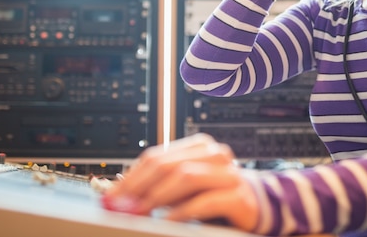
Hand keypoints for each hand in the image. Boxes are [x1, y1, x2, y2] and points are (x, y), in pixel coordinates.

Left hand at [102, 133, 258, 231]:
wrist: (254, 207)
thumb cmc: (213, 196)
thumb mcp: (183, 189)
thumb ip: (157, 186)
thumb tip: (118, 197)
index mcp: (198, 145)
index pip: (156, 156)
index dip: (130, 177)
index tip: (111, 197)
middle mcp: (214, 153)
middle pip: (168, 164)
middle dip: (139, 187)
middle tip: (120, 207)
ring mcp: (228, 172)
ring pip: (185, 177)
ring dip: (157, 197)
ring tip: (139, 212)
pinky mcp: (238, 195)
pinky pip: (205, 201)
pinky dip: (182, 211)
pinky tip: (167, 221)